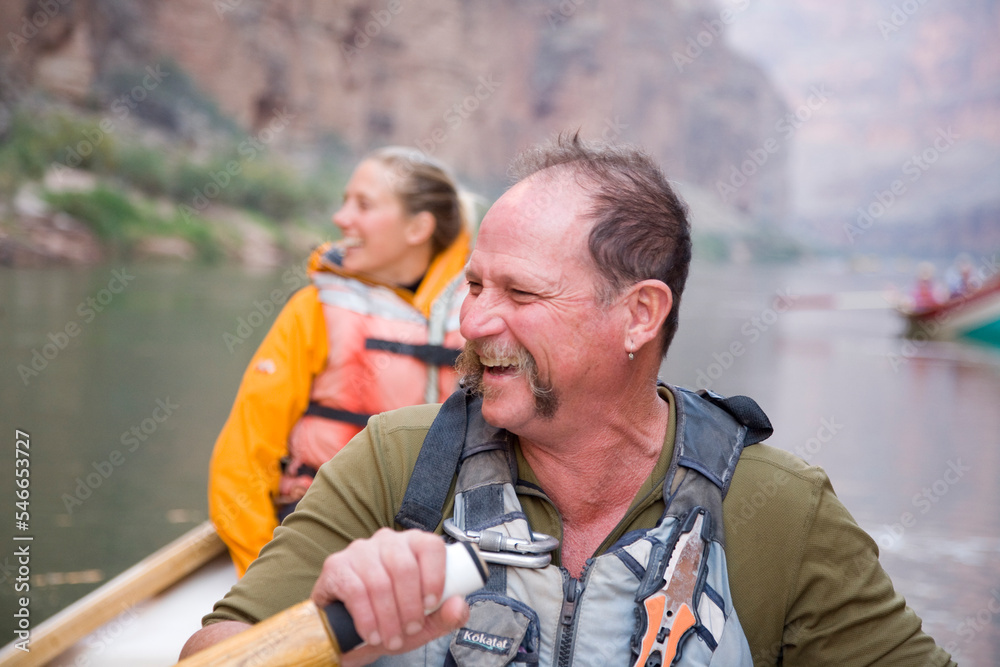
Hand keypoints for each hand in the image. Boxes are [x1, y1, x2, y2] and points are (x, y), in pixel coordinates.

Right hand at [311, 528, 469, 664]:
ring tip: (391, 638)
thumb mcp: (426, 622)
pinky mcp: (336, 565)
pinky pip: (355, 591)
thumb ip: (447, 616)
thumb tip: (459, 604)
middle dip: (410, 605)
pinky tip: (372, 634)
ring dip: (388, 617)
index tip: (432, 603)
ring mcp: (360, 550)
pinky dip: (367, 618)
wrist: (352, 632)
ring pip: (380, 581)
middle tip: (410, 629)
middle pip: (404, 566)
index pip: (430, 545)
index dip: (435, 575)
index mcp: (414, 545)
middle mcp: (387, 541)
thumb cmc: (393, 618)